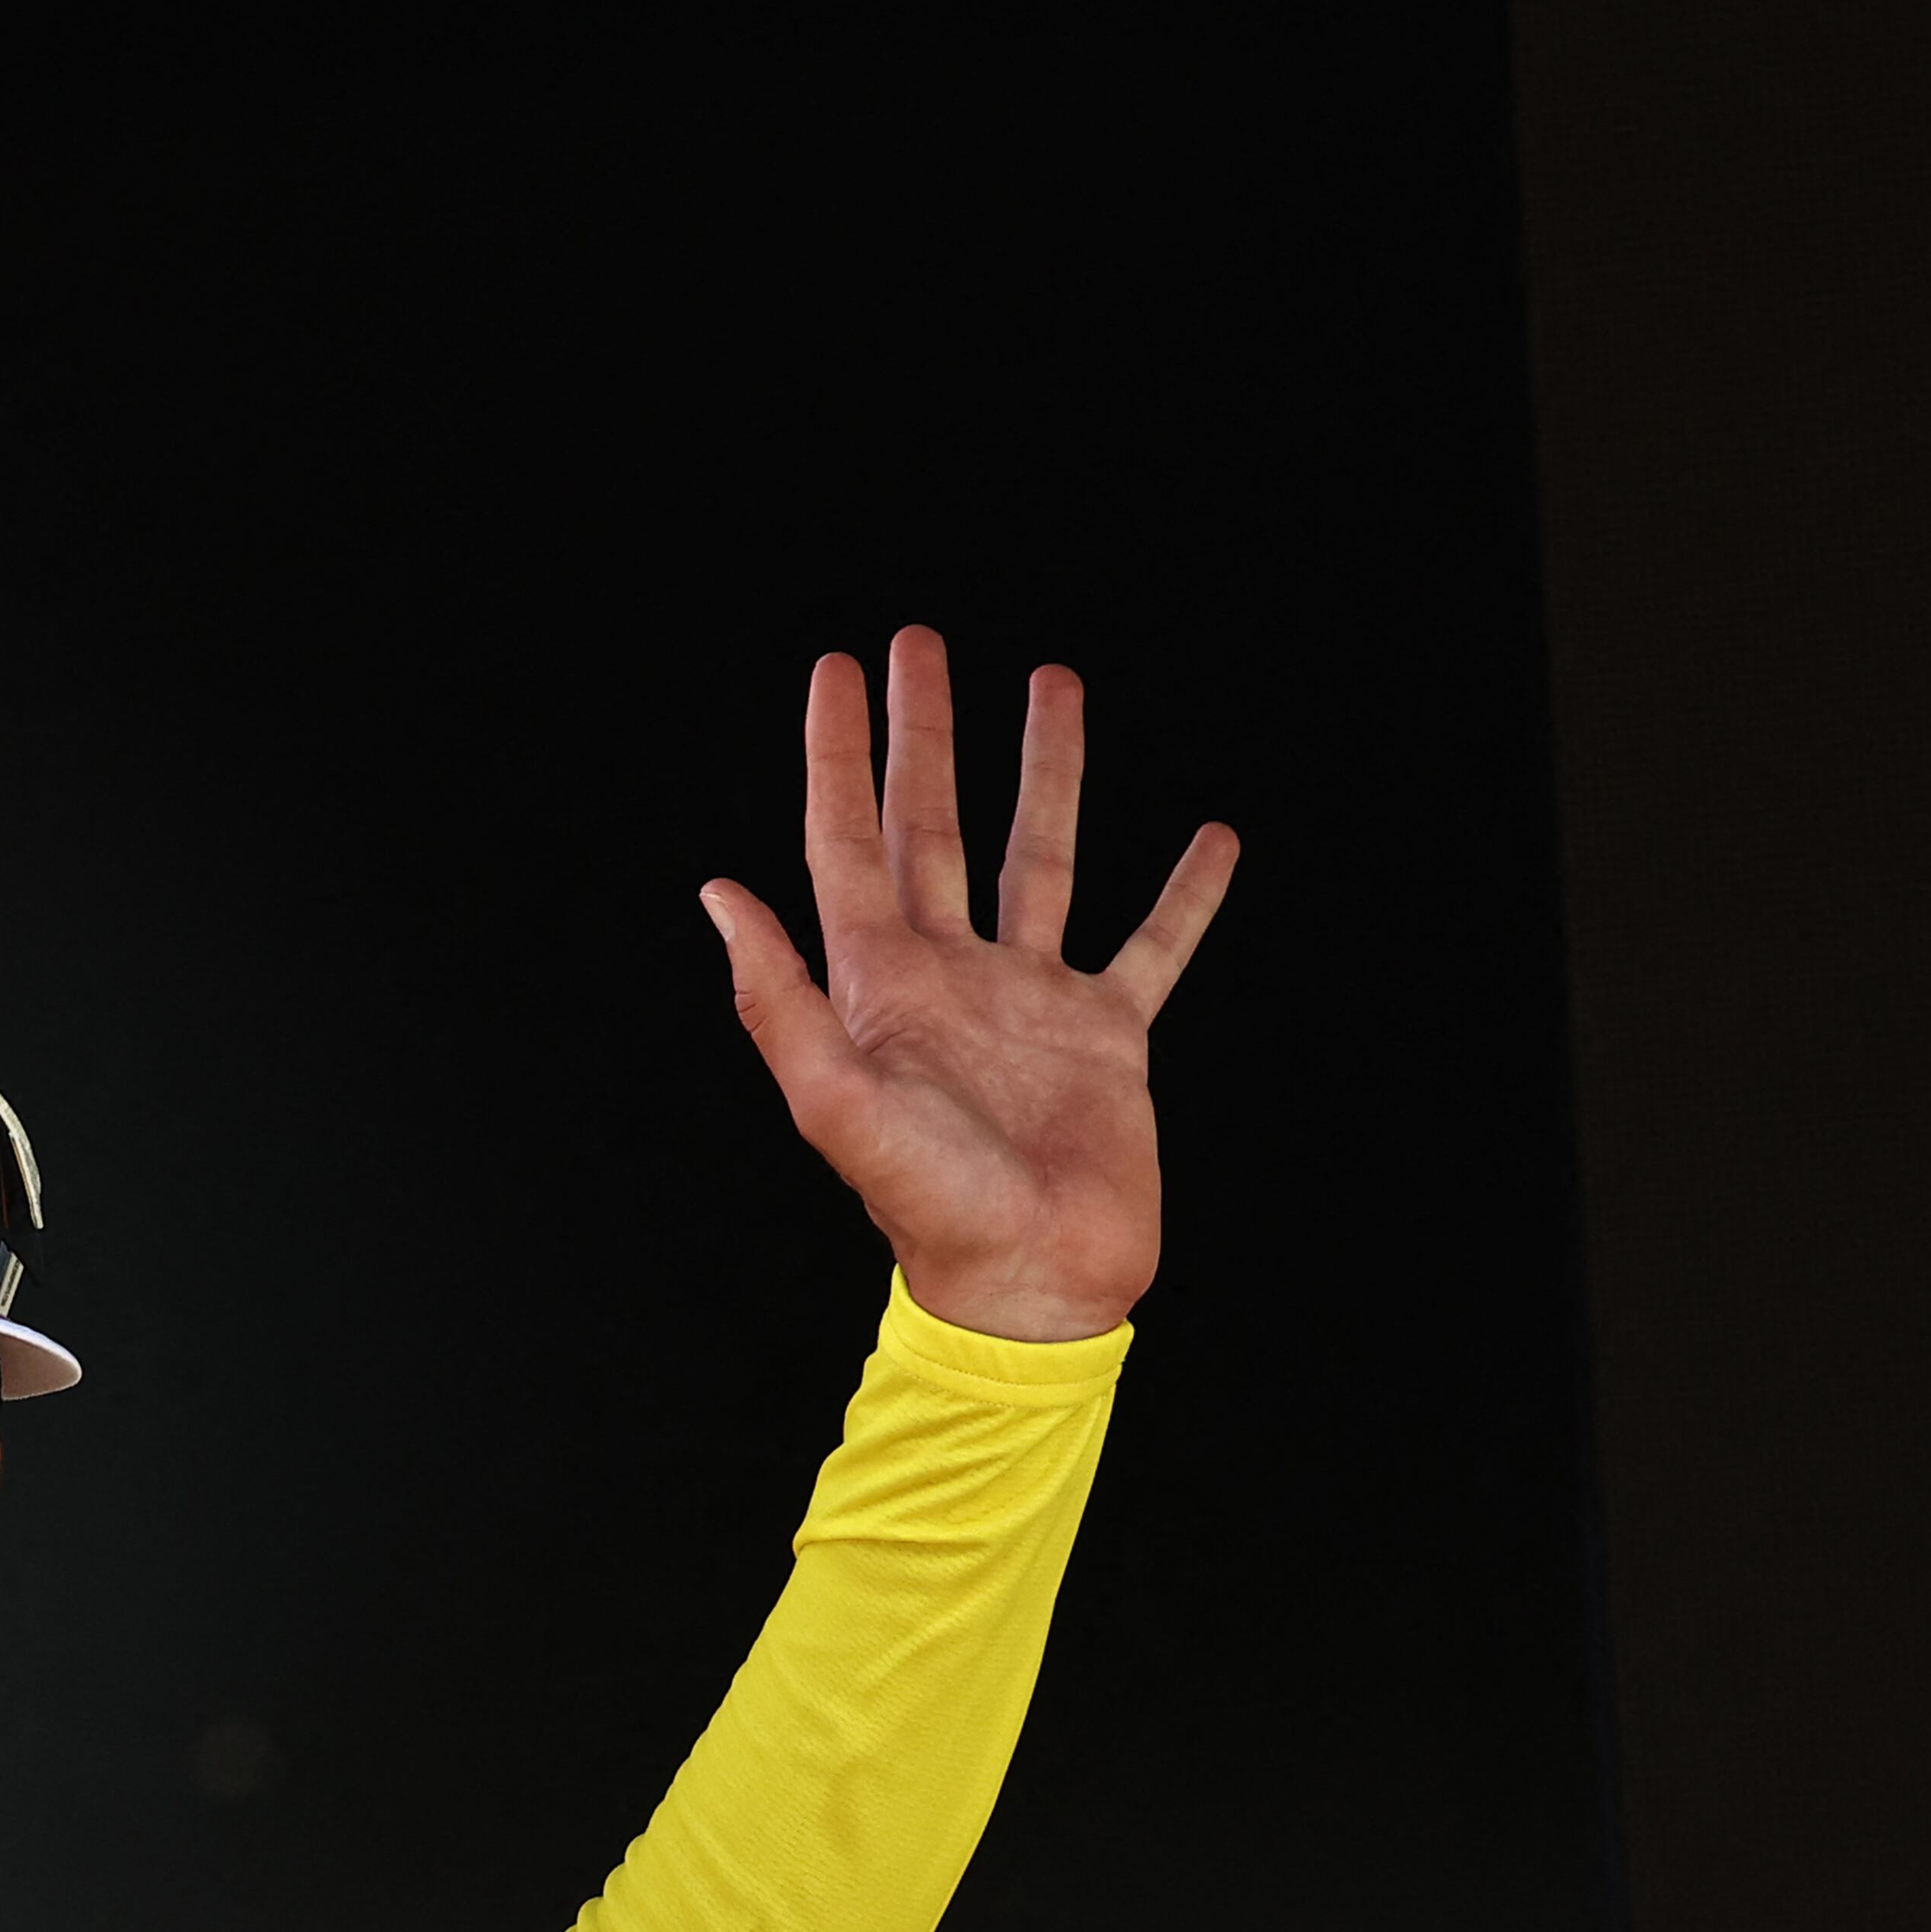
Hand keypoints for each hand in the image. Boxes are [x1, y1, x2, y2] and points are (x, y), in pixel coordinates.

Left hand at [702, 631, 1238, 1342]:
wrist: (1032, 1287)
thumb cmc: (931, 1210)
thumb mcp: (839, 1104)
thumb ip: (780, 1001)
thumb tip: (717, 893)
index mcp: (880, 983)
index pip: (846, 839)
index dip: (836, 754)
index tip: (835, 671)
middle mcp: (952, 974)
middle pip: (929, 825)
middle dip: (922, 735)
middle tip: (916, 644)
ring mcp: (1031, 1001)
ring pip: (1038, 858)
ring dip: (1045, 773)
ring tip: (1054, 685)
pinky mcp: (1107, 1039)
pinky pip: (1151, 946)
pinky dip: (1184, 895)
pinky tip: (1213, 838)